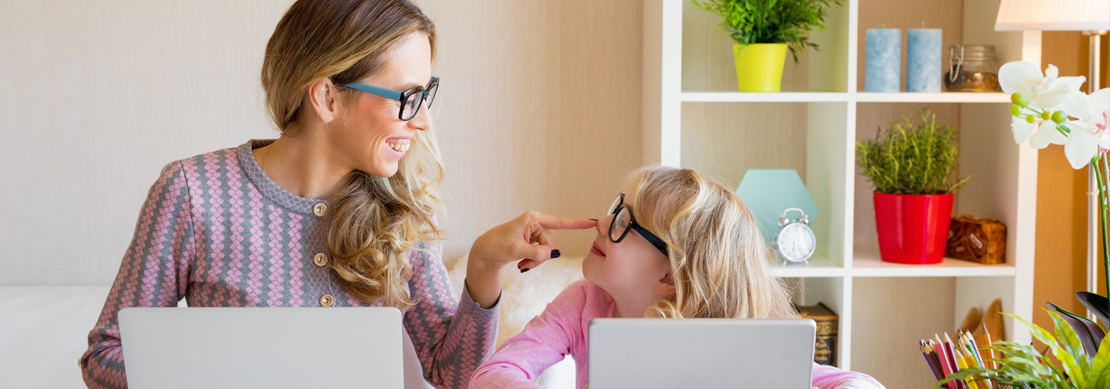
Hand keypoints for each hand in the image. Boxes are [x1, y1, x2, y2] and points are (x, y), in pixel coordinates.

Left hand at [464, 211, 594, 307]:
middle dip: (541, 257)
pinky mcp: (532, 239)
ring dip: (536, 261)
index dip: (577, 223)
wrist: (485, 251)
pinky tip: (522, 263)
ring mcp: (534, 231)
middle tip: (525, 265)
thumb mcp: (517, 251)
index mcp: (533, 219)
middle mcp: (535, 223)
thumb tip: (555, 253)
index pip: (560, 222)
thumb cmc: (497, 246)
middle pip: (551, 243)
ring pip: (547, 251)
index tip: (593, 222)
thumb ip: (538, 253)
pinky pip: (541, 253)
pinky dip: (533, 261)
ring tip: (522, 265)